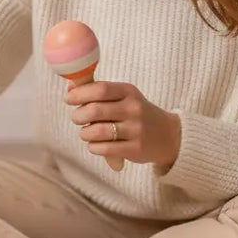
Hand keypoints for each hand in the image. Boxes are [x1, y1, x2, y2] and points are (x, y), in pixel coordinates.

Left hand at [65, 79, 180, 168]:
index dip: (79, 94)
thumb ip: (97, 91)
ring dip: (84, 133)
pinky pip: (103, 148)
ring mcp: (136, 130)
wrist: (168, 135)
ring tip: (86, 132)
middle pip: (94, 111)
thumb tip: (70, 88)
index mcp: (129, 92)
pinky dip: (93, 147)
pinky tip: (95, 144)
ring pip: (96, 132)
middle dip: (78, 115)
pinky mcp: (135, 149)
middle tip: (76, 118)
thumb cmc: (136, 113)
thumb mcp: (123, 96)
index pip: (100, 89)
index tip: (68, 99)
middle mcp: (134, 109)